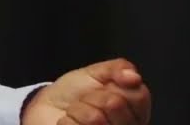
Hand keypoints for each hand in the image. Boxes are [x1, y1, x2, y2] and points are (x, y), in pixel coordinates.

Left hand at [22, 58, 150, 124]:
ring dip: (79, 109)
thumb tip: (134, 76)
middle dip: (94, 96)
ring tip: (76, 113)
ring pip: (96, 118)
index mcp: (134, 113)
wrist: (48, 109)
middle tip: (87, 101)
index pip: (140, 96)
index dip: (116, 86)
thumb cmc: (75, 94)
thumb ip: (118, 69)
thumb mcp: (96, 73)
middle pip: (115, 104)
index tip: (105, 86)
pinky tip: (68, 123)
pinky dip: (68, 122)